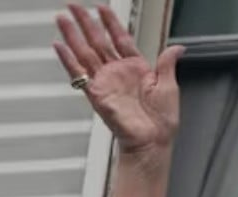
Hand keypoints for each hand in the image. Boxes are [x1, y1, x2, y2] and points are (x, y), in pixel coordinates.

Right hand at [53, 4, 183, 154]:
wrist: (153, 141)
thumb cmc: (162, 120)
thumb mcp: (169, 85)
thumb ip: (167, 63)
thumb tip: (178, 47)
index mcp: (136, 69)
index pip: (120, 38)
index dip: (111, 22)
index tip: (102, 7)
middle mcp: (118, 73)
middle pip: (98, 40)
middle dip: (86, 22)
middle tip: (73, 4)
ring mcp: (105, 81)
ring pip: (85, 52)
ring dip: (73, 35)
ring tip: (62, 18)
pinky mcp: (96, 93)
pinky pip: (79, 73)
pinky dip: (68, 59)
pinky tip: (59, 45)